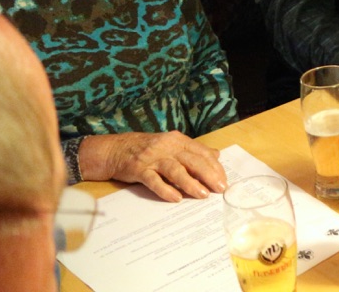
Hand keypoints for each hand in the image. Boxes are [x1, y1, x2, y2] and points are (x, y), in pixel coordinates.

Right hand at [79, 131, 225, 202]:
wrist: (114, 149)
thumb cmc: (147, 149)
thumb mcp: (171, 145)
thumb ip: (193, 150)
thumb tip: (216, 155)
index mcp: (178, 140)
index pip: (202, 153)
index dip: (215, 167)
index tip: (224, 180)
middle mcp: (167, 147)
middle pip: (192, 160)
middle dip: (209, 175)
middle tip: (220, 189)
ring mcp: (152, 158)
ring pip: (175, 170)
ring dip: (190, 183)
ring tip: (203, 194)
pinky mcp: (138, 169)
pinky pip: (154, 180)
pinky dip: (165, 189)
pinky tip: (176, 198)